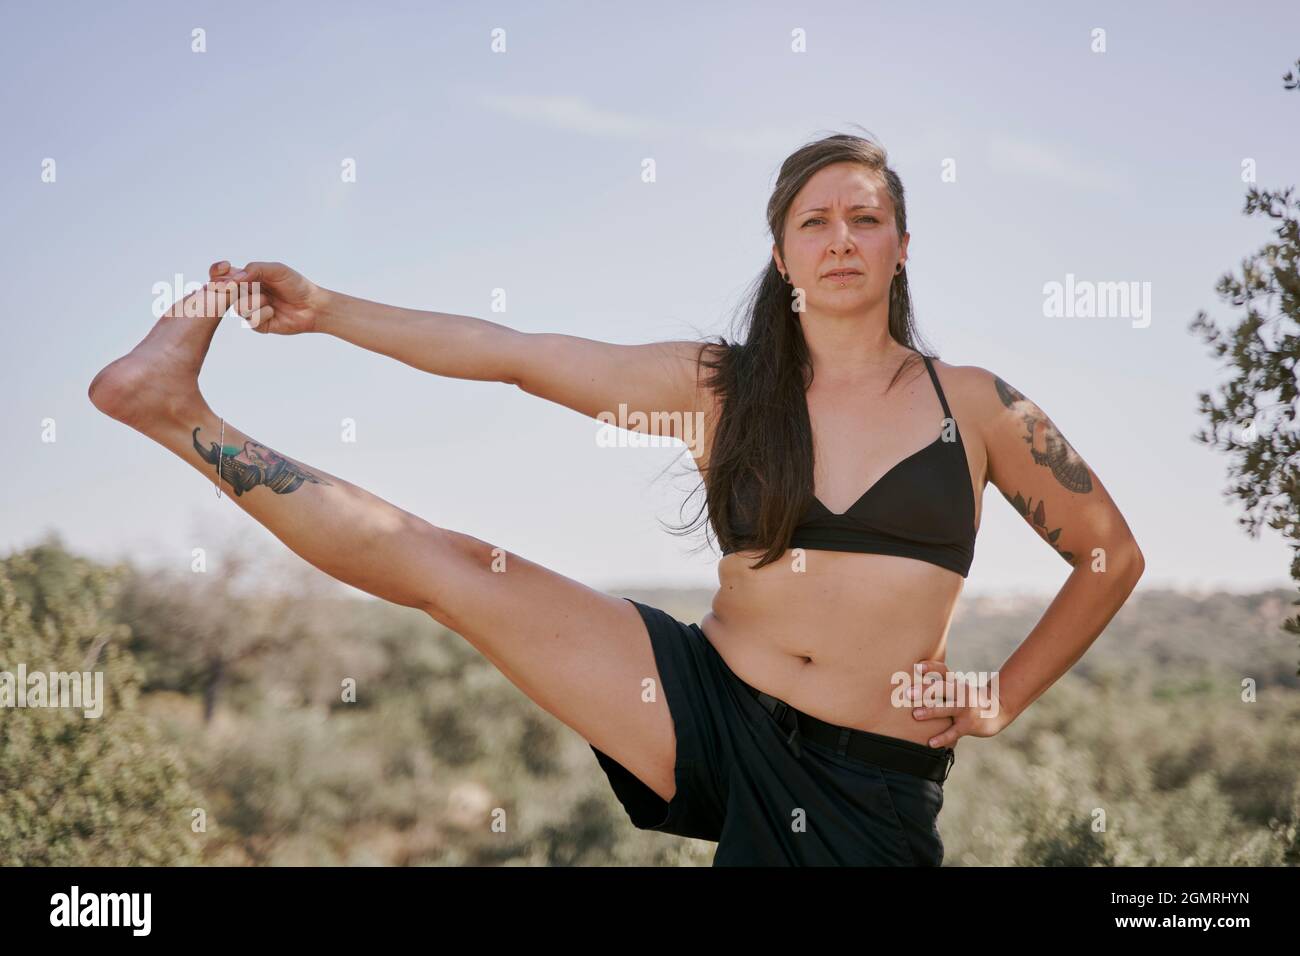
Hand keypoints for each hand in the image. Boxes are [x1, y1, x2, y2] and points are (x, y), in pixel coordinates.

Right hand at [207, 260, 328, 333]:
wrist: (313, 305)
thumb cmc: (296, 285)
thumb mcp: (277, 270)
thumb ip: (255, 269)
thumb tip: (235, 277)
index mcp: (247, 279)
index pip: (222, 275)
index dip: (217, 273)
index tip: (224, 269)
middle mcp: (246, 294)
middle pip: (225, 292)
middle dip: (233, 289)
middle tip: (246, 286)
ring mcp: (251, 310)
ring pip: (238, 307)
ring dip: (255, 301)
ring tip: (269, 300)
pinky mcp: (258, 325)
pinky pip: (250, 319)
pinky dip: (262, 313)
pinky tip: (273, 311)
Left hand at [907, 659, 1013, 747]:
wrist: (998, 710)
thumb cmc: (968, 698)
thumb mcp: (956, 687)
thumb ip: (939, 685)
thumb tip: (909, 684)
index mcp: (955, 682)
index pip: (942, 670)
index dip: (930, 667)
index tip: (916, 666)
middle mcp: (960, 693)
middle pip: (943, 688)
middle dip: (925, 690)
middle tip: (908, 693)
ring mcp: (965, 709)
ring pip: (947, 708)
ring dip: (931, 711)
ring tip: (915, 715)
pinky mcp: (968, 725)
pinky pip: (953, 732)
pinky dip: (942, 738)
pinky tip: (930, 743)